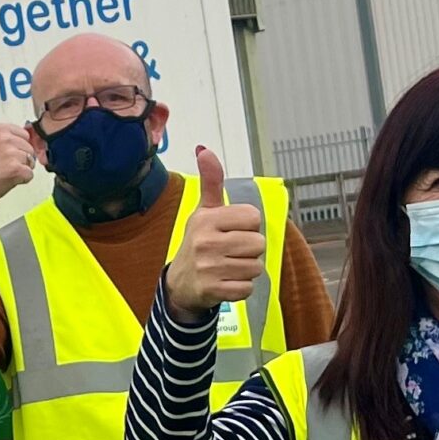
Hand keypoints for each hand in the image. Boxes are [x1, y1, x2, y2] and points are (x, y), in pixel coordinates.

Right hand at [0, 94, 42, 208]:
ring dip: (21, 170)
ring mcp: (11, 153)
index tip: (1, 155)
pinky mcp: (16, 169)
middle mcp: (5, 138)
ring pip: (31, 161)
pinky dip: (22, 180)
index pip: (23, 135)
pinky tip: (7, 180)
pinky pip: (30, 174)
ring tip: (3, 173)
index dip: (15, 147)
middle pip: (28, 148)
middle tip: (1, 166)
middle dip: (20, 159)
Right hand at [162, 146, 267, 313]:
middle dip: (250, 250)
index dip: (248, 226)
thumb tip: (204, 149)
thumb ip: (211, 181)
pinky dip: (241, 287)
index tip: (231, 230)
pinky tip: (226, 282)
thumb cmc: (198, 242)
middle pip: (258, 243)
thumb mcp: (203, 211)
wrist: (180, 283)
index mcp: (207, 219)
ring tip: (228, 266)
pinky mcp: (213, 290)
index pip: (254, 217)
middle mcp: (206, 242)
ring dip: (246, 269)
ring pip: (255, 267)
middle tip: (230, 251)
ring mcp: (209, 268)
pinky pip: (247, 288)